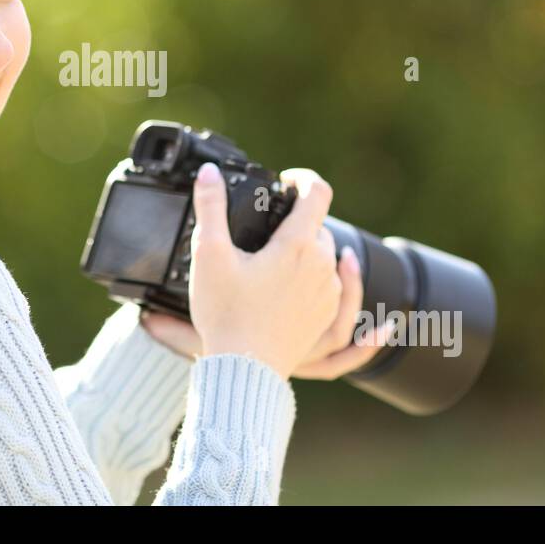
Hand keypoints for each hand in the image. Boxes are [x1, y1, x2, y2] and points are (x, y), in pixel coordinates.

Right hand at [185, 164, 349, 379]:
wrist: (243, 369)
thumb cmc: (225, 314)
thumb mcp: (208, 254)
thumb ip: (209, 208)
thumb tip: (208, 174)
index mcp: (297, 246)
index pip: (317, 192)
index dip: (304, 178)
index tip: (288, 181)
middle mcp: (322, 267)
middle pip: (318, 227)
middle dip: (297, 221)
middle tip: (267, 229)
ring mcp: (328, 295)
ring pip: (327, 259)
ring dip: (310, 251)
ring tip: (281, 256)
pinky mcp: (326, 319)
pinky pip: (336, 293)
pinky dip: (328, 283)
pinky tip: (311, 287)